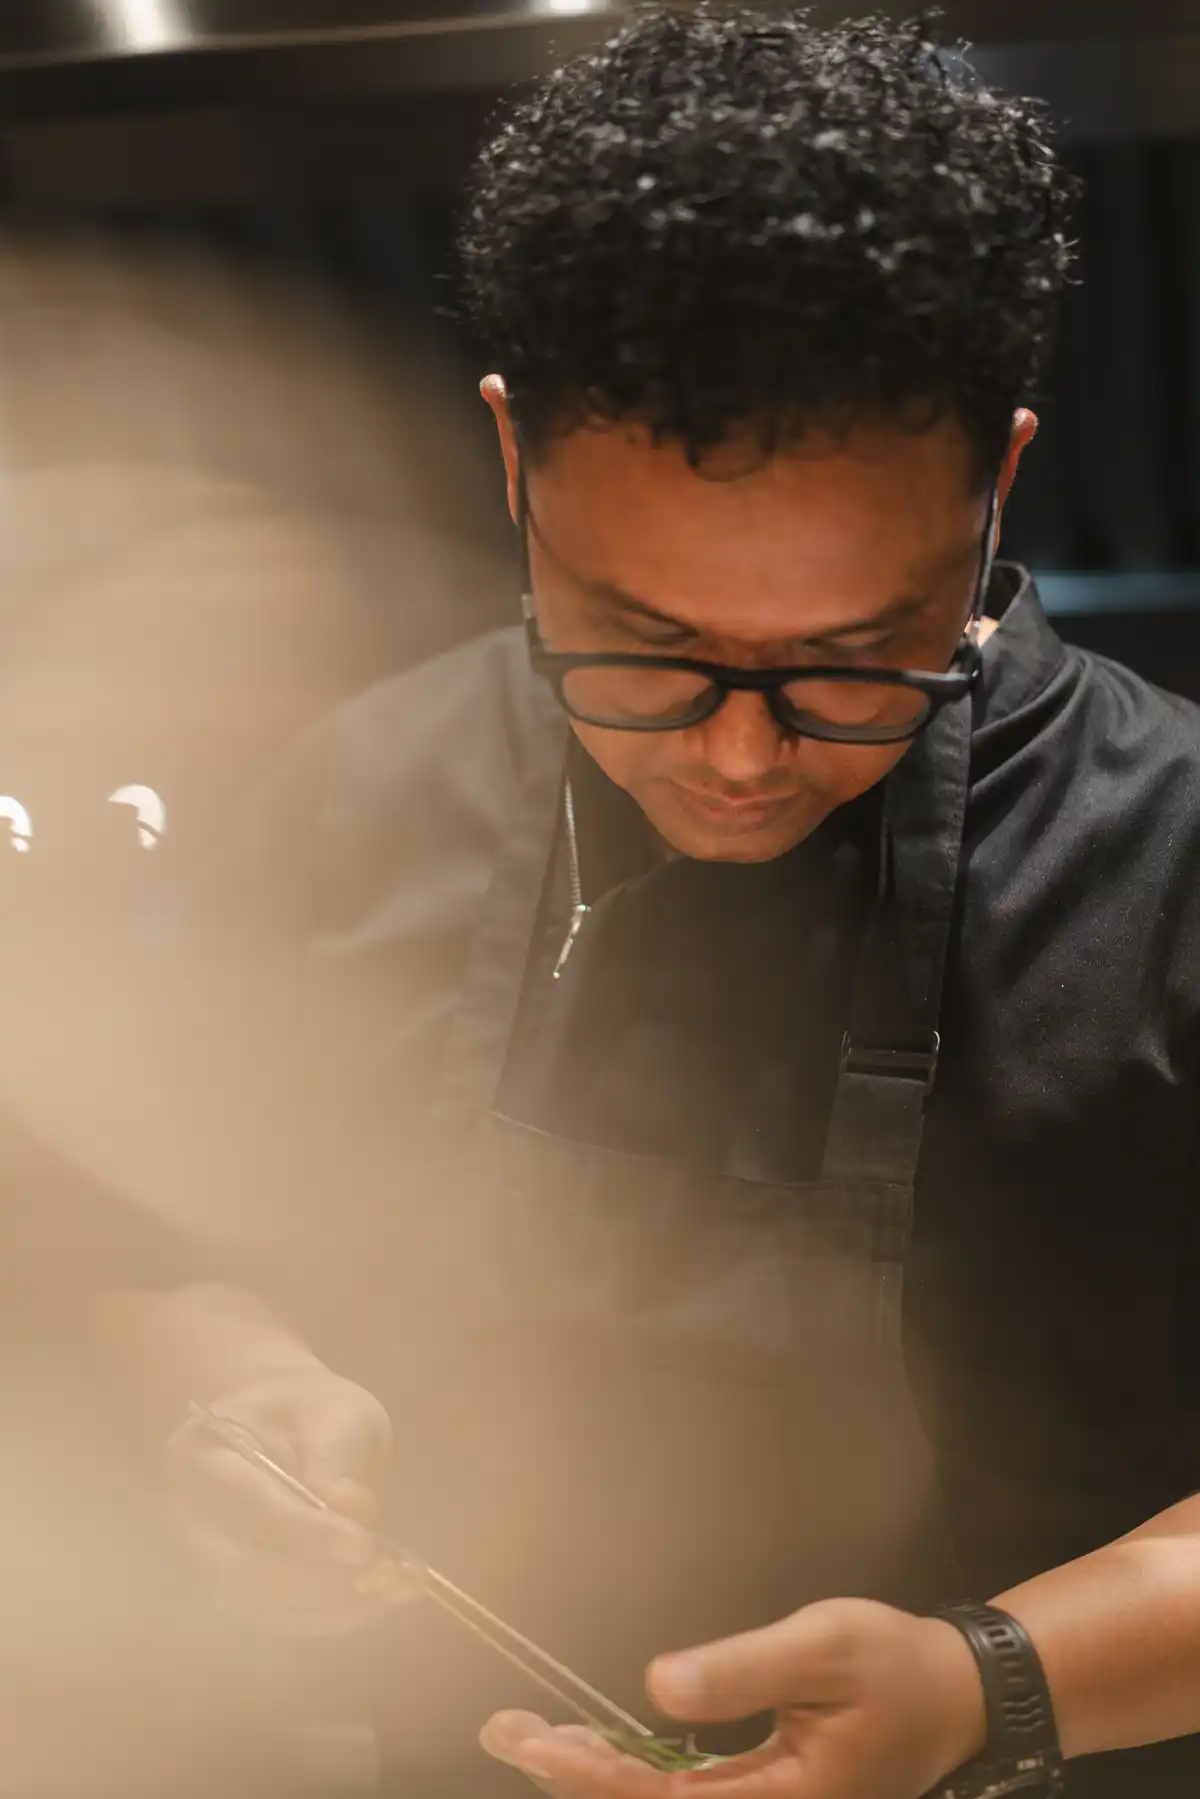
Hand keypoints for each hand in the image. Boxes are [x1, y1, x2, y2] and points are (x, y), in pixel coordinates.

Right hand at [168, 1363, 417, 1635]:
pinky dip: (334, 1616)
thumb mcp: (334, 1409)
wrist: (290, 1429)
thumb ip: (338, 1453)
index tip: (364, 1546)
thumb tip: (353, 1510)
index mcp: (203, 1453)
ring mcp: (209, 1560)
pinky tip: (383, 1600)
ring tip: (397, 1588)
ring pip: (261, 1606)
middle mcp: (192, 1517)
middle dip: (317, 1581)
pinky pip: (281, 1619)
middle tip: (383, 1575)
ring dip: (332, 1606)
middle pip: (241, 1570)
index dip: (307, 1532)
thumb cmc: (310, 1411)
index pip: (252, 1503)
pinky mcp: (238, 1590)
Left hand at [481, 1598, 986, 1798]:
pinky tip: (591, 1744)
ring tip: (525, 1736)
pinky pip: (680, 1792)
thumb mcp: (822, 1649)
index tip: (535, 1739)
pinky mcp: (760, 1794)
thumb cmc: (895, 1666)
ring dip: (590, 1771)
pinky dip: (628, 1767)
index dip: (593, 1773)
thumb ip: (741, 1670)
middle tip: (502, 1730)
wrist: (953, 1695)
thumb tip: (657, 1685)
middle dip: (570, 1773)